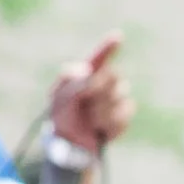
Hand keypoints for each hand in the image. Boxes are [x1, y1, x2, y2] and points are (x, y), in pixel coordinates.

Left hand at [48, 33, 134, 152]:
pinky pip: (125, 112)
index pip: (99, 59)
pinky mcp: (123, 115)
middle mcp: (102, 83)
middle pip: (113, 76)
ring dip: (103, 110)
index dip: (108, 47)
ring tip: (91, 121)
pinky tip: (101, 129)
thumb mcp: (58, 98)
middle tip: (87, 103)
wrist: (72, 147)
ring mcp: (115, 99)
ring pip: (120, 95)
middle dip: (100, 89)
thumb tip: (89, 70)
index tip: (118, 37)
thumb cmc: (62, 120)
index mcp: (85, 76)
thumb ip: (72, 82)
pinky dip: (112, 121)